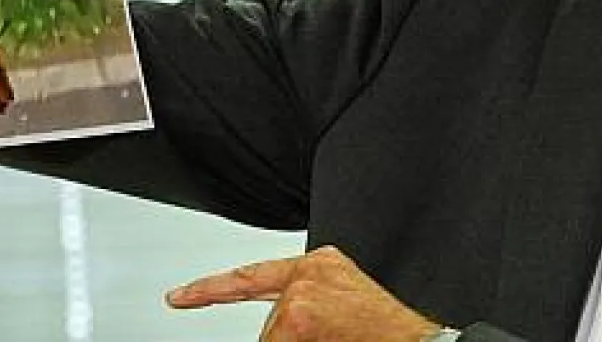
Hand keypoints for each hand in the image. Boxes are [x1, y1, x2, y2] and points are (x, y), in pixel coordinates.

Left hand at [165, 245, 441, 341]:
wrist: (423, 336)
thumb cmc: (387, 323)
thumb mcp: (342, 298)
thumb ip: (305, 302)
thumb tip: (283, 324)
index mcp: (316, 267)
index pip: (249, 277)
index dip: (209, 289)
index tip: (178, 297)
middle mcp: (304, 280)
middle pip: (269, 326)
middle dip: (287, 340)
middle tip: (331, 337)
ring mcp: (300, 304)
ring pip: (274, 340)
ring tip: (341, 337)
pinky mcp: (301, 323)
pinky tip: (337, 339)